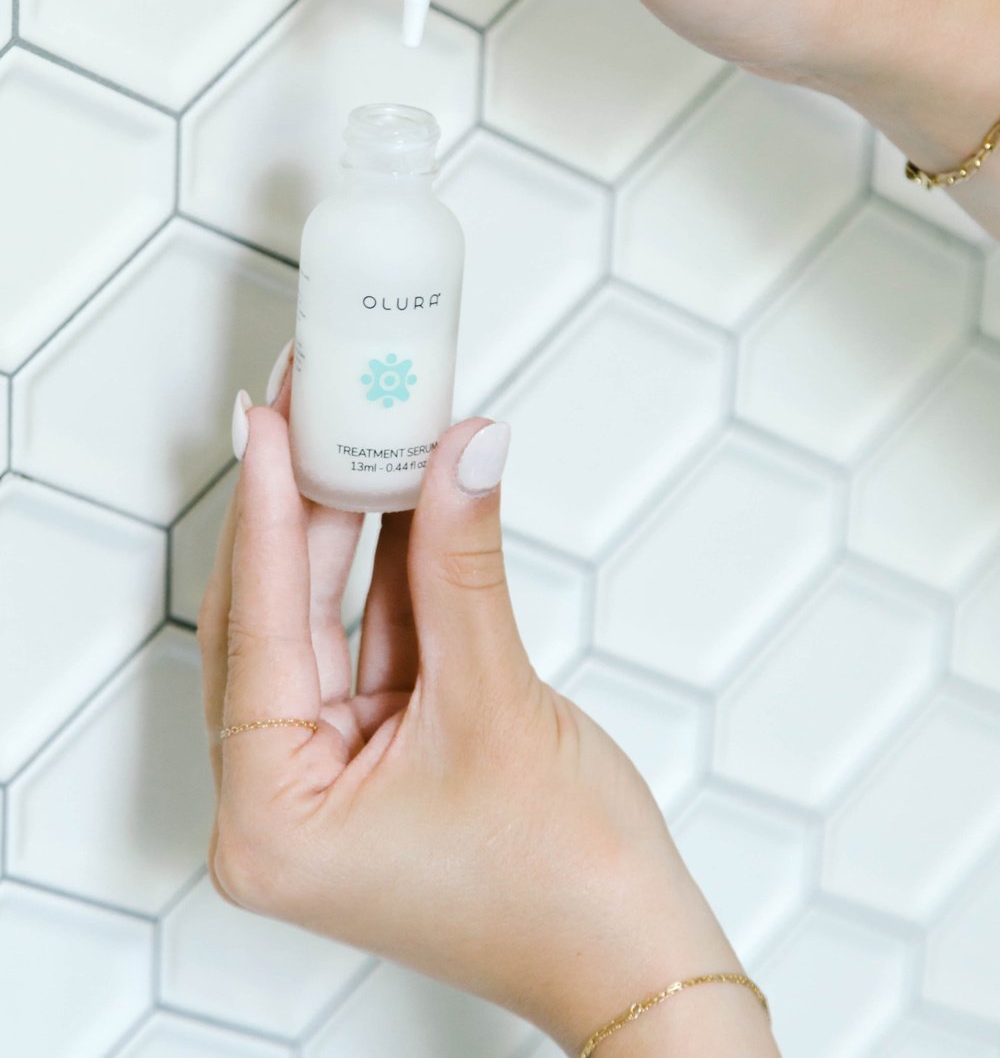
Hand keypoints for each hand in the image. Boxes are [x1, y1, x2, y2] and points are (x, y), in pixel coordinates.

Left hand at [198, 364, 777, 1054]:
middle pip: (273, 621)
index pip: (255, 631)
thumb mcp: (496, 699)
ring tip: (357, 432)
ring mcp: (325, 778)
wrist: (634, 955)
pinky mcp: (372, 757)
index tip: (270, 420)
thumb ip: (465, 562)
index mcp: (271, 820)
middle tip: (309, 408)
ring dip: (348, 531)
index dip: (264, 510)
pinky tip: (405, 496)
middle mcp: (278, 802)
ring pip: (320, 623)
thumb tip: (463, 450)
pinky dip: (391, 574)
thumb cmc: (564, 888)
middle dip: (299, 508)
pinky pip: (369, 643)